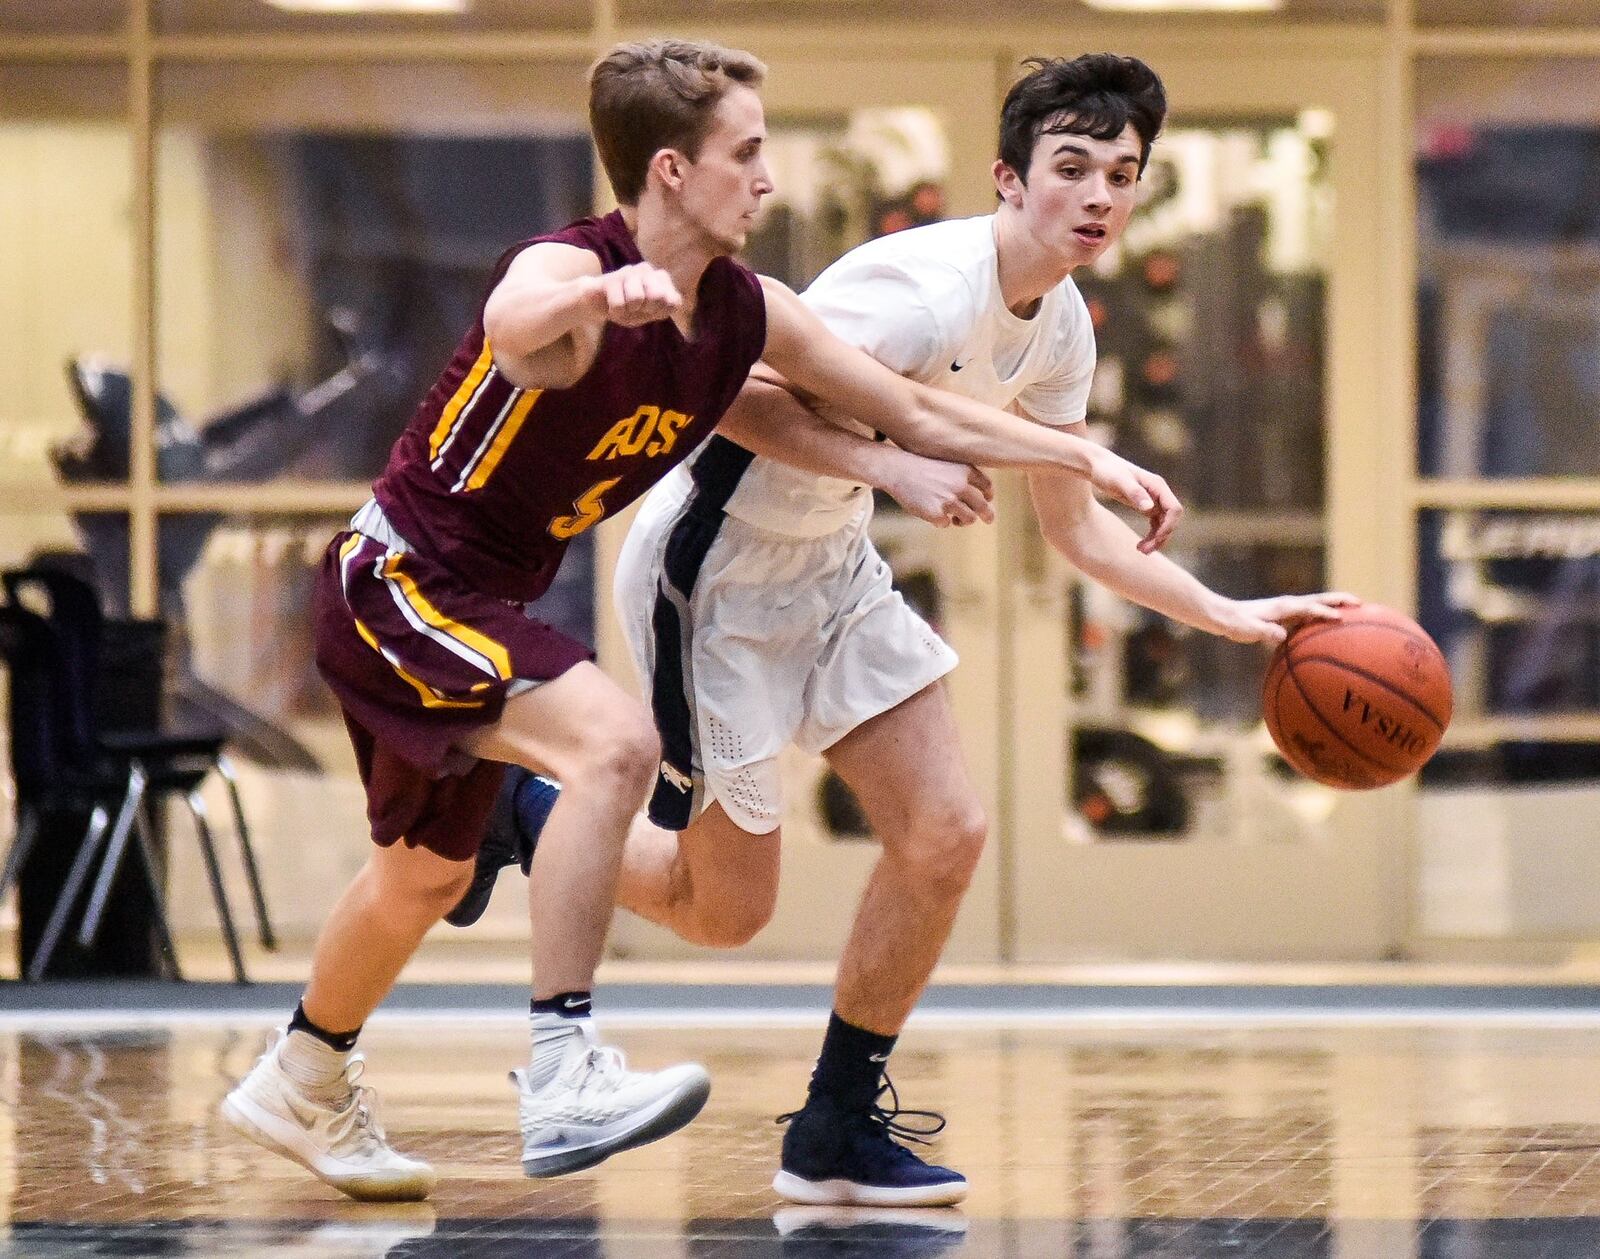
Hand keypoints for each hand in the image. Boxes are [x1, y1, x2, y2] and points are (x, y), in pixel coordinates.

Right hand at [592, 262, 682, 327]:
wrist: (597, 304)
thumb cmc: (627, 308)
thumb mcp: (651, 314)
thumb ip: (665, 307)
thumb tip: (666, 297)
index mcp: (661, 279)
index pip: (673, 301)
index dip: (660, 312)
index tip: (649, 311)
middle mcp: (648, 270)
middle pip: (657, 296)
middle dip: (645, 309)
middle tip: (635, 308)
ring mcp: (629, 271)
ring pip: (636, 297)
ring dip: (628, 310)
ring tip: (623, 306)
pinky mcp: (611, 278)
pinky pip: (618, 303)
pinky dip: (615, 312)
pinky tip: (611, 306)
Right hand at [880, 451, 994, 526]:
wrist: (897, 469)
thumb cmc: (920, 467)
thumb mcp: (946, 464)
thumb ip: (961, 478)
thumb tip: (977, 499)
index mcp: (965, 471)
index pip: (986, 486)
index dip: (988, 495)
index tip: (988, 499)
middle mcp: (960, 486)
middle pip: (982, 506)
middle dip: (988, 515)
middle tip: (989, 519)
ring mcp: (949, 501)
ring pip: (969, 519)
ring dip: (962, 520)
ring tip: (954, 518)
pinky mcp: (937, 514)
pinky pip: (946, 523)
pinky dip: (939, 520)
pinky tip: (929, 511)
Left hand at [1084, 446, 1182, 551]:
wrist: (1096, 465)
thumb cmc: (1107, 471)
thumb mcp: (1118, 481)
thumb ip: (1134, 493)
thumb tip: (1150, 507)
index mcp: (1157, 486)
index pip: (1174, 509)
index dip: (1169, 526)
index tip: (1155, 538)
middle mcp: (1159, 492)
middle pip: (1171, 520)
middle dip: (1162, 537)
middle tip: (1144, 551)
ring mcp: (1153, 499)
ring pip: (1164, 524)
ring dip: (1157, 539)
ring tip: (1141, 551)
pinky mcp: (1145, 505)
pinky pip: (1155, 524)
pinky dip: (1151, 536)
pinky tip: (1140, 545)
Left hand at [1211, 591, 1361, 644]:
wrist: (1225, 615)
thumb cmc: (1235, 624)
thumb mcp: (1248, 630)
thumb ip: (1265, 631)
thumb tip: (1282, 636)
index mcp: (1283, 607)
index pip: (1309, 608)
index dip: (1324, 613)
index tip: (1341, 618)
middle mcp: (1289, 604)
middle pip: (1320, 599)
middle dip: (1340, 600)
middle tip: (1362, 603)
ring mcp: (1289, 608)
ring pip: (1318, 604)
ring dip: (1336, 604)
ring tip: (1357, 610)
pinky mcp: (1287, 614)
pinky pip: (1311, 613)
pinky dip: (1324, 614)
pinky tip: (1332, 624)